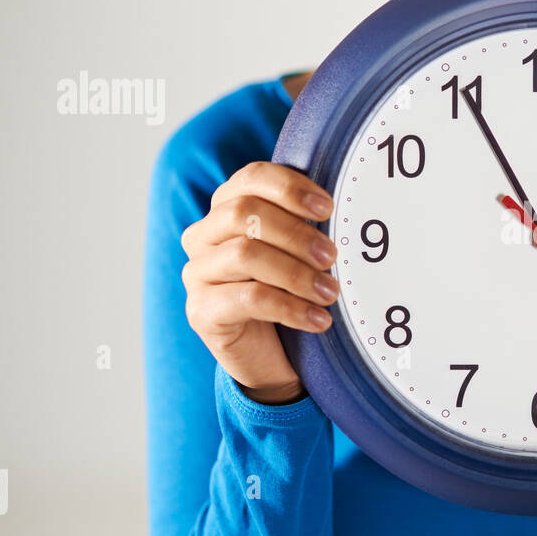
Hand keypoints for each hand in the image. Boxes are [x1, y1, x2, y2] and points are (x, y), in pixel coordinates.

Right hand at [180, 161, 338, 403]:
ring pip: (245, 254)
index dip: (290, 188)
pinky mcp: (201, 310)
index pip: (251, 178)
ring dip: (296, 273)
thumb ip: (306, 226)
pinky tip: (319, 319)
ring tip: (330, 292)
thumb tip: (339, 210)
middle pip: (244, 213)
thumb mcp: (298, 254)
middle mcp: (203, 236)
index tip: (327, 208)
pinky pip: (248, 299)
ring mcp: (197, 273)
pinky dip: (291, 307)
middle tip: (331, 256)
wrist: (271, 357)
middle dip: (296, 233)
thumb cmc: (288, 293)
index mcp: (227, 208)